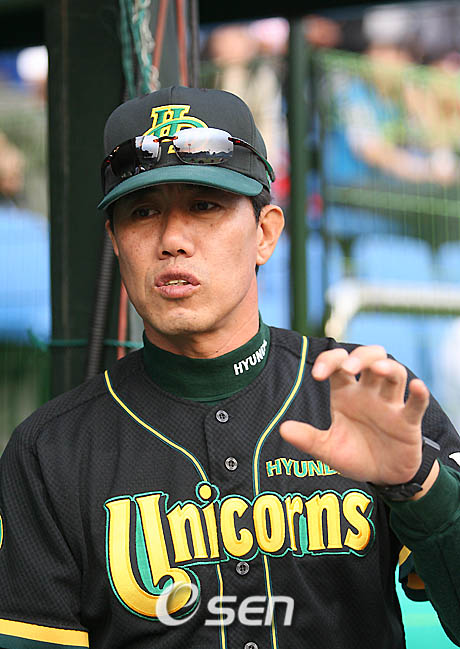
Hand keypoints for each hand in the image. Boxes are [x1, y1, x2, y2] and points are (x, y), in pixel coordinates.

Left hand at [279, 345, 429, 485]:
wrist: (383, 478)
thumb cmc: (355, 456)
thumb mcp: (328, 450)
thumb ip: (308, 439)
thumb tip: (283, 429)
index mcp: (345, 394)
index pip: (338, 364)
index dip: (328, 361)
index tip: (317, 375)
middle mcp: (368, 393)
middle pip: (369, 358)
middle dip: (359, 357)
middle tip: (348, 368)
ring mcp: (389, 404)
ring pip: (394, 372)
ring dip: (386, 367)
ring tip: (377, 370)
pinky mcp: (408, 421)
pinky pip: (416, 403)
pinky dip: (418, 394)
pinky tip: (417, 387)